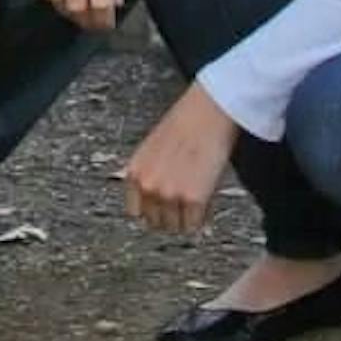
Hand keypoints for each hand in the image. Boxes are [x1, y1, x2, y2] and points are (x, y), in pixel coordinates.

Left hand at [124, 82, 239, 234]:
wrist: (206, 113)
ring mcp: (169, 195)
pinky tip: (206, 199)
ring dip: (186, 218)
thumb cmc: (184, 125)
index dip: (153, 211)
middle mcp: (147, 187)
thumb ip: (149, 176)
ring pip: (175, 227)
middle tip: (184, 204)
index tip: (163, 209)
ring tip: (196, 198)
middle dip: (170, 216)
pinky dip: (201, 216)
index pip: (136, 212)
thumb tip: (155, 199)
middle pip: (156, 223)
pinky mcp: (193, 200)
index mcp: (134, 173)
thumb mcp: (152, 151)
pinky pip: (194, 224)